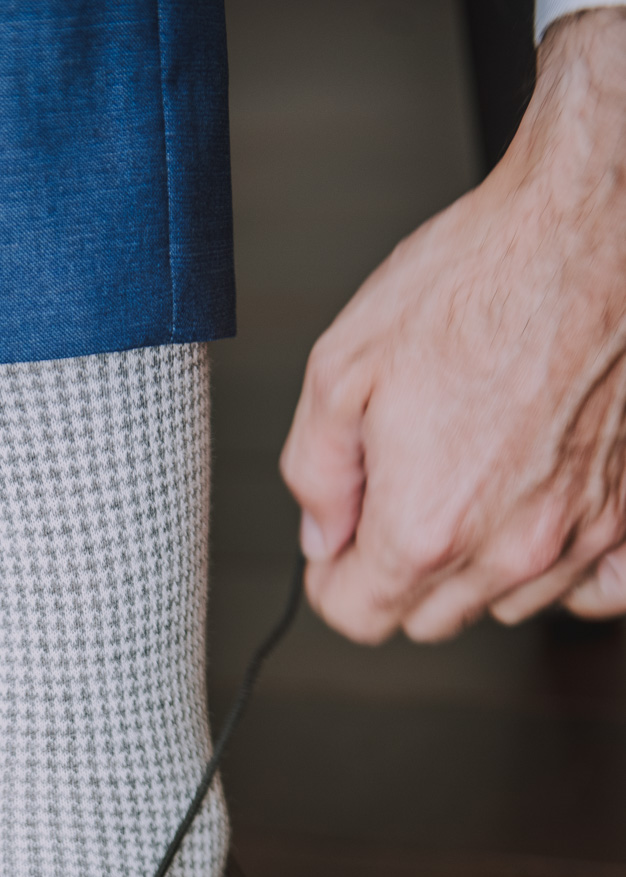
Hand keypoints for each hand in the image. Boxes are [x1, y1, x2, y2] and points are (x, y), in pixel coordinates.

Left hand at [280, 9, 625, 643]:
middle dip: (398, 572)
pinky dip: (560, 570)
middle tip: (398, 495)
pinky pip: (591, 590)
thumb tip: (320, 533)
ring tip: (469, 479)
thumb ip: (315, 473)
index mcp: (425, 526)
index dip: (333, 577)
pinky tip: (536, 517)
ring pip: (503, 604)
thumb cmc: (478, 280)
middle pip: (427, 618)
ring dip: (474, 566)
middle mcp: (507, 550)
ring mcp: (576, 535)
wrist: (590, 227)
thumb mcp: (342, 368)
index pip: (356, 616)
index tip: (338, 540)